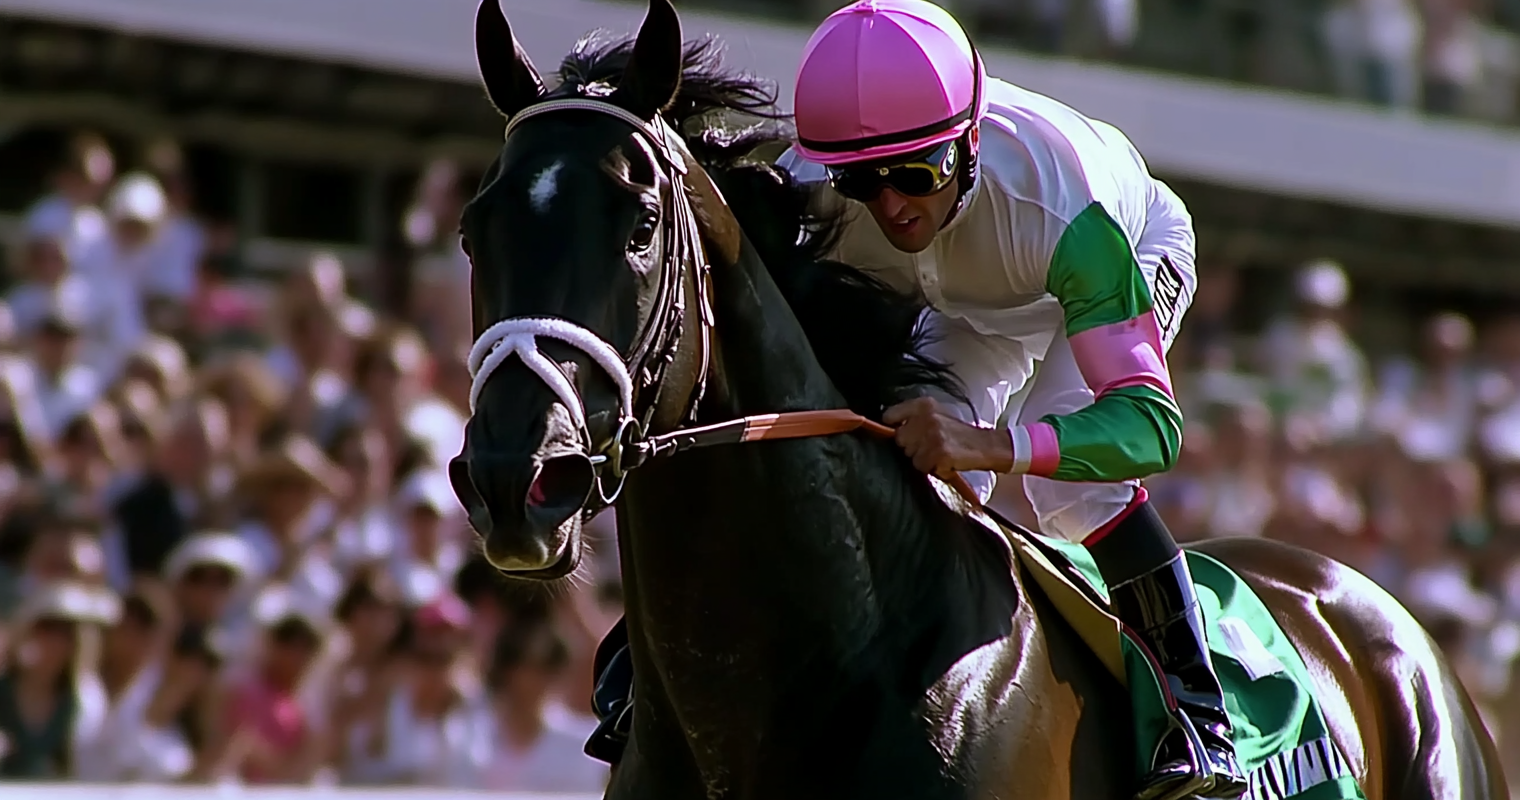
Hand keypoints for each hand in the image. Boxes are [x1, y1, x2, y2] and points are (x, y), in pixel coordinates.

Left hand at [882, 397, 1014, 477]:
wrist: (984, 445)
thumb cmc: (958, 433)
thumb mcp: (936, 415)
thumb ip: (913, 417)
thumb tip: (888, 426)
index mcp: (924, 405)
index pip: (890, 415)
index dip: (893, 426)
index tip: (903, 433)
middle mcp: (927, 417)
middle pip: (899, 439)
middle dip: (911, 447)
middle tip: (929, 446)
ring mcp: (933, 436)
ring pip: (910, 456)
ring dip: (922, 459)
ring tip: (938, 453)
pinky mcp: (939, 453)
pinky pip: (922, 467)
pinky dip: (932, 468)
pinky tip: (944, 461)